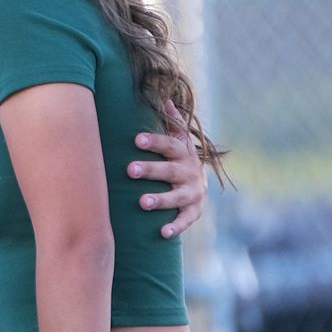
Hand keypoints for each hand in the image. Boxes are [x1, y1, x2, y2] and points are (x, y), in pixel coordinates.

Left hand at [130, 103, 207, 238]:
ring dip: (161, 199)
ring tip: (142, 203)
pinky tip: (162, 232)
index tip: (136, 139)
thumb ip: (172, 122)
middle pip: (170, 170)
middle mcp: (190, 172)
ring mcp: (193, 193)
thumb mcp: (178, 139)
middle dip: (151, 170)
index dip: (154, 141)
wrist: (201, 183)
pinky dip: (176, 226)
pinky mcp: (194, 211)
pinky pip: (186, 219)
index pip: (169, 145)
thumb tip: (164, 98)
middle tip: (130, 170)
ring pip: (177, 196)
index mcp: (183, 153)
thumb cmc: (179, 158)